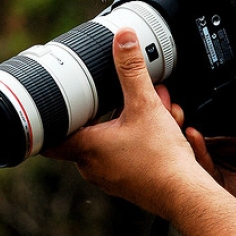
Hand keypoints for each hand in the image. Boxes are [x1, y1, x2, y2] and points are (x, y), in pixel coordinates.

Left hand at [42, 27, 206, 217]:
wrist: (186, 195)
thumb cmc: (162, 160)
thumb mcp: (145, 105)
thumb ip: (132, 70)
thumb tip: (123, 40)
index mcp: (87, 149)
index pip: (51, 136)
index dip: (50, 119)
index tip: (50, 106)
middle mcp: (92, 167)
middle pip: (89, 129)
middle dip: (111, 108)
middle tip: (128, 95)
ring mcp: (110, 177)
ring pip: (112, 139)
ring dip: (130, 120)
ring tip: (155, 108)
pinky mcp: (128, 182)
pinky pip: (126, 153)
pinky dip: (139, 137)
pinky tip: (161, 128)